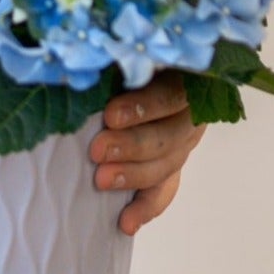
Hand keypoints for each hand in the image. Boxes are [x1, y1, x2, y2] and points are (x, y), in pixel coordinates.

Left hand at [89, 68, 207, 233]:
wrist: (131, 66)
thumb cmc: (121, 52)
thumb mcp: (122, 50)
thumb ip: (115, 58)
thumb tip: (82, 61)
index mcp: (184, 75)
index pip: (172, 94)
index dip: (144, 107)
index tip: (110, 115)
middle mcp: (190, 110)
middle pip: (171, 135)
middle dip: (132, 146)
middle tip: (97, 150)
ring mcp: (183, 138)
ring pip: (168, 164)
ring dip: (134, 175)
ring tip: (101, 180)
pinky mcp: (171, 162)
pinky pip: (165, 188)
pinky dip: (146, 207)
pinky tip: (126, 223)